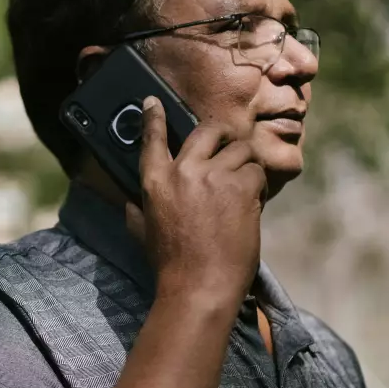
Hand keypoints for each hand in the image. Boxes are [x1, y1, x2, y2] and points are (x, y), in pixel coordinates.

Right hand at [125, 97, 265, 306]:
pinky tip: (250, 203)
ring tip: (241, 187)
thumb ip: (137, 207)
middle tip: (227, 146)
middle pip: (206, 130)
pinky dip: (257, 184)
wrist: (199, 285)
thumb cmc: (170, 263)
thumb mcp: (142, 231)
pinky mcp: (242, 187)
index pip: (151, 138)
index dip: (153, 117)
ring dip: (244, 165)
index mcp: (154, 181)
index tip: (154, 102)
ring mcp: (214, 176)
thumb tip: (131, 198)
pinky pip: (256, 170)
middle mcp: (183, 171)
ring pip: (240, 149)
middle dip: (220, 135)